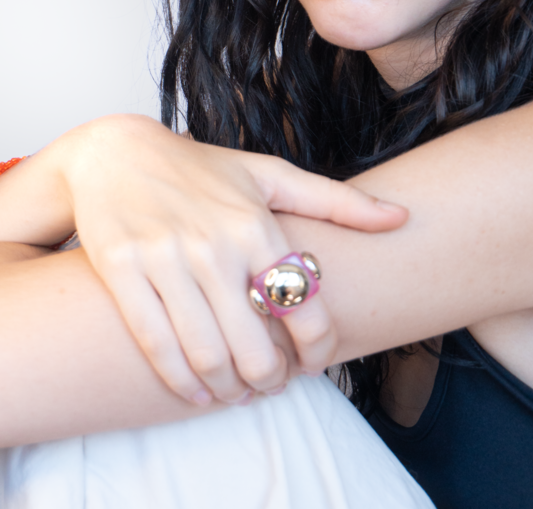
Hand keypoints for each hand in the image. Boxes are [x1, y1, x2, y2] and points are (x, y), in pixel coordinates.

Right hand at [53, 115, 405, 405]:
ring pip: (207, 355)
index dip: (319, 348)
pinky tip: (198, 390)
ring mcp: (166, 261)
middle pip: (256, 345)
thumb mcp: (271, 175)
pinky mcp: (124, 274)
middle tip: (275, 384)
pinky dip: (182, 382)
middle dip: (272, 379)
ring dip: (229, 389)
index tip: (317, 362)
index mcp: (256, 223)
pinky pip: (158, 347)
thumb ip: (338, 202)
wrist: (117, 155)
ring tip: (240, 392)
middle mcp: (213, 244)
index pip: (304, 305)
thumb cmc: (203, 170)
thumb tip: (402, 217)